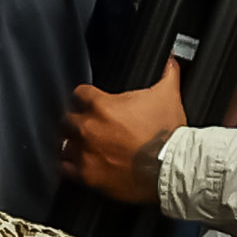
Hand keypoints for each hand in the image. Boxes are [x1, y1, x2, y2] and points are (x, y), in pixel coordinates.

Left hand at [55, 73, 181, 204]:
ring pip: (64, 143)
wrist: (171, 168)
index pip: (79, 94)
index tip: (89, 102)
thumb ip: (167, 73)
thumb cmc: (168, 134)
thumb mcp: (168, 96)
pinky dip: (70, 165)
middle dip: (76, 120)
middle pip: (67, 119)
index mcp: (101, 106)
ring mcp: (85, 153)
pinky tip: (77, 163)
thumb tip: (170, 60)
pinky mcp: (87, 175)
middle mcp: (88, 128)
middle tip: (88, 125)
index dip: (85, 97)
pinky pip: (66, 168)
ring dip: (72, 143)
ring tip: (82, 145)